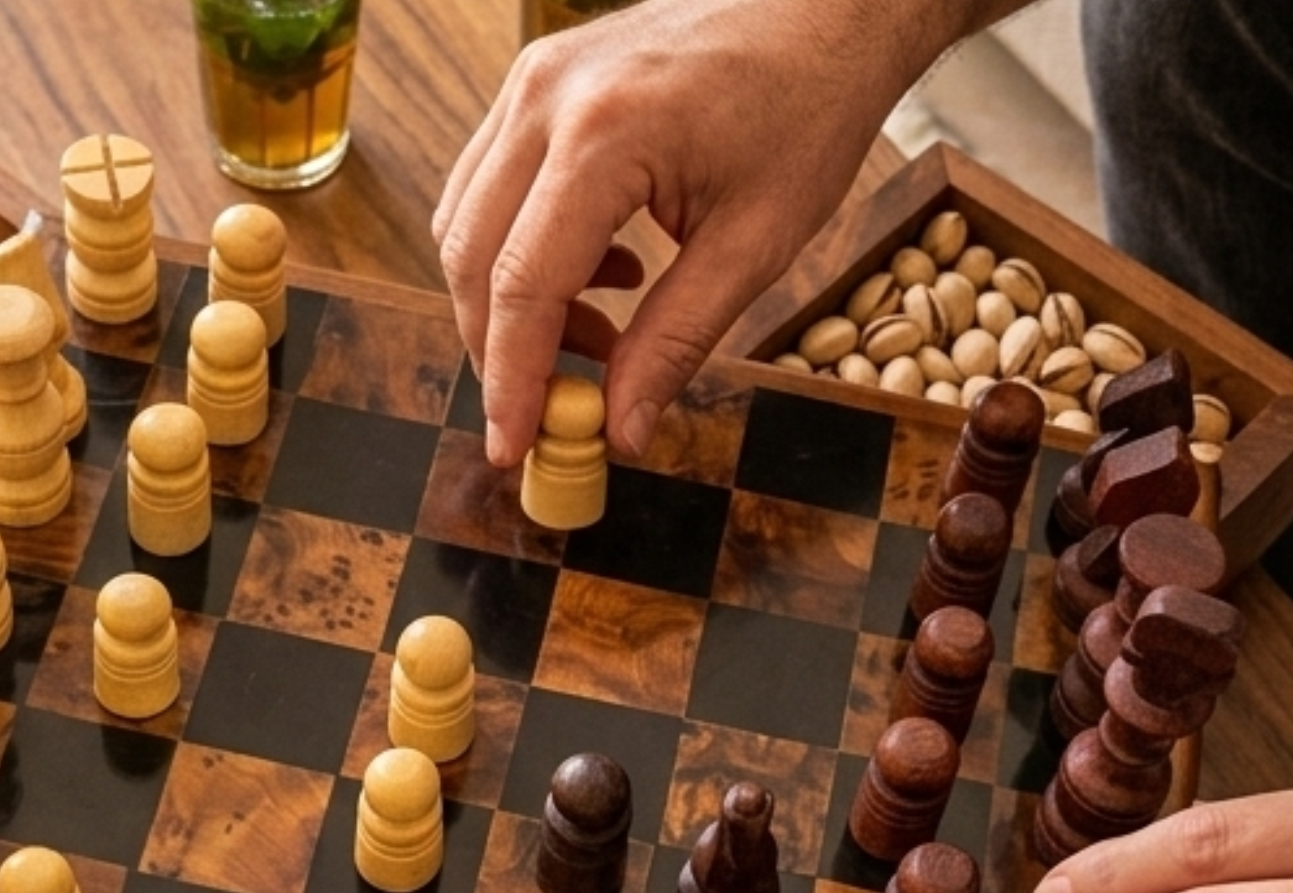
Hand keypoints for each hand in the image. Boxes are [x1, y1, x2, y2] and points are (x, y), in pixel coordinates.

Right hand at [432, 0, 934, 465]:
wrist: (825, 6)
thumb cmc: (807, 107)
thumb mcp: (754, 245)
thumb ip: (675, 341)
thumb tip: (620, 430)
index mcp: (605, 134)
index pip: (523, 286)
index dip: (511, 381)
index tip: (509, 448)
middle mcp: (548, 99)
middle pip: (472, 259)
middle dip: (498, 352)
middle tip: (548, 414)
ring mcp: (533, 82)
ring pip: (467, 225)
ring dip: (509, 306)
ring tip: (596, 342)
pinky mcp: (537, 84)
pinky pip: (490, 189)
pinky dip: (522, 254)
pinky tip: (600, 279)